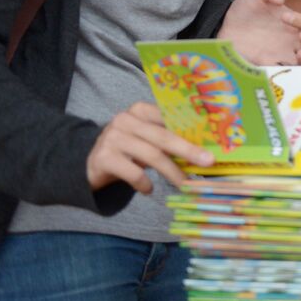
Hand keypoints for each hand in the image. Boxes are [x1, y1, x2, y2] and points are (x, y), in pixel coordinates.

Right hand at [86, 102, 213, 192]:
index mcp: (140, 110)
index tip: (211, 140)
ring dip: (171, 171)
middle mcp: (125, 120)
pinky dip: (145, 183)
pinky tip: (149, 189)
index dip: (191, 130)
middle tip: (208, 161)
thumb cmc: (127, 149)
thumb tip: (202, 151)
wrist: (89, 163)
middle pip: (164, 136)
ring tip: (183, 183)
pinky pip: (133, 172)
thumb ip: (167, 138)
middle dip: (189, 150)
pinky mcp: (104, 158)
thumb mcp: (146, 138)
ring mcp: (113, 138)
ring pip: (151, 155)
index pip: (170, 117)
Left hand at [218, 0, 300, 64]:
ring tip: (299, 53)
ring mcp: (281, 57)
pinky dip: (284, 72)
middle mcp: (292, 43)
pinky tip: (276, 64)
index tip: (284, 16)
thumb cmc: (245, 12)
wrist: (225, 28)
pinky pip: (281, 75)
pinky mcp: (266, 68)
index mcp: (294, 25)